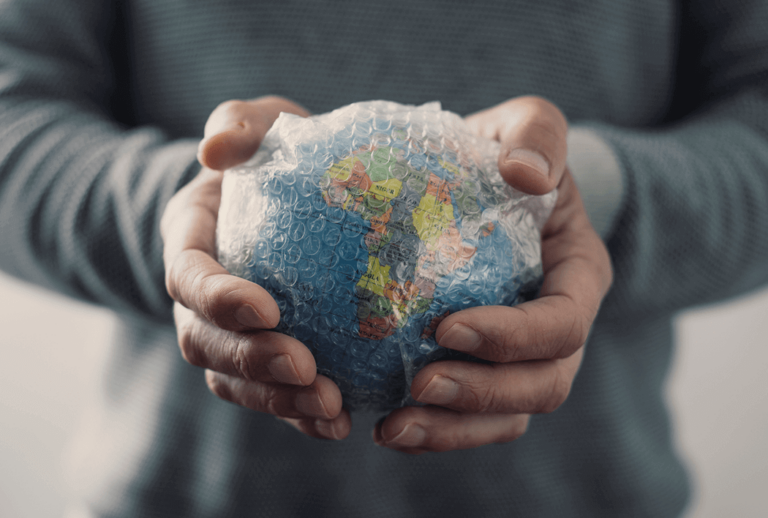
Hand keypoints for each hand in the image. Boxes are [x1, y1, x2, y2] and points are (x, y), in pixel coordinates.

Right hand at [161, 96, 350, 439]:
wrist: (286, 196)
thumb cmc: (273, 156)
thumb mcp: (258, 123)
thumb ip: (237, 124)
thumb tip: (215, 148)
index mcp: (191, 243)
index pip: (187, 278)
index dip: (218, 299)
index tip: (266, 308)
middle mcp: (200, 299)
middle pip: (205, 343)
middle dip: (251, 362)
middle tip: (307, 370)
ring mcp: (228, 333)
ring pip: (234, 381)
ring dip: (278, 401)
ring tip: (331, 408)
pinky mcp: (262, 357)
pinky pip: (270, 396)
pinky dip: (299, 415)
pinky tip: (341, 422)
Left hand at [373, 97, 612, 452]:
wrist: (488, 185)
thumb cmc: (507, 155)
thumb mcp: (528, 125)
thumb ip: (537, 134)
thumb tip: (523, 173)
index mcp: (578, 277)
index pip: (564, 325)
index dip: (513, 337)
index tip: (447, 327)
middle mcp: (559, 329)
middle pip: (541, 385)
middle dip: (482, 395)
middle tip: (417, 385)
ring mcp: (523, 357)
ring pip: (506, 416)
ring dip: (452, 429)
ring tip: (390, 428)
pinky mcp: (484, 370)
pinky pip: (470, 419)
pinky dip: (432, 430)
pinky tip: (383, 425)